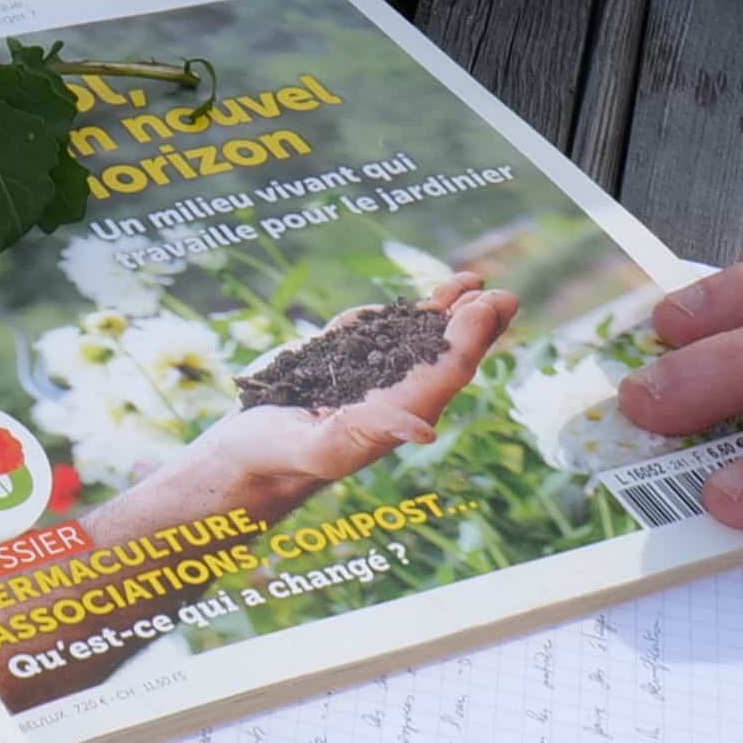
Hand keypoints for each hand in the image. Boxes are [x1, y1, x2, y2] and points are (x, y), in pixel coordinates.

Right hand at [76, 277, 519, 557]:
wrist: (240, 456)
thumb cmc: (276, 457)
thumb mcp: (320, 448)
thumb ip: (369, 432)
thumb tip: (424, 426)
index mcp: (394, 416)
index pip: (445, 373)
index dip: (471, 338)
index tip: (489, 305)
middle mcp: (389, 396)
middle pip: (445, 356)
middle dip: (475, 325)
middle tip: (502, 296)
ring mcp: (366, 379)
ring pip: (419, 341)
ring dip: (450, 314)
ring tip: (477, 285)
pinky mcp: (341, 365)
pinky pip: (382, 335)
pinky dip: (410, 314)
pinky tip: (437, 299)